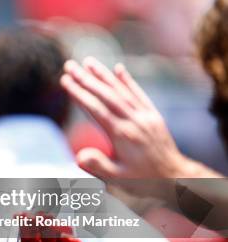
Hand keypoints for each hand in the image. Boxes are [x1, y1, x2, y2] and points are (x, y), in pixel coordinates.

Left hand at [0, 214, 89, 241]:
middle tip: (33, 219)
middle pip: (44, 224)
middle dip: (39, 219)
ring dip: (54, 226)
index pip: (27, 228)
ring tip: (46, 228)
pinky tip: (62, 240)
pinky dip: (70, 240)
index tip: (18, 216)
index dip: (23, 220)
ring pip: (60, 230)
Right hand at [60, 57, 204, 178]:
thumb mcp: (119, 178)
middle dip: (86, 79)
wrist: (176, 177)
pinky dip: (128, 81)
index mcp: (122, 134)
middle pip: (106, 95)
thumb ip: (98, 166)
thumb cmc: (144, 180)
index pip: (96, 109)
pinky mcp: (153, 115)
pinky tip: (118, 69)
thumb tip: (78, 156)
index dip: (79, 93)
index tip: (65, 81)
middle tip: (70, 66)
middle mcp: (133, 121)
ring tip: (88, 62)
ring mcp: (145, 116)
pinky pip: (139, 94)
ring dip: (103, 75)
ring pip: (121, 90)